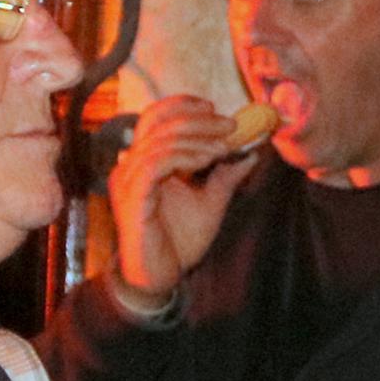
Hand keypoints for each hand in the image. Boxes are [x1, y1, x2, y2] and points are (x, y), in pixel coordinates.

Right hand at [108, 91, 255, 300]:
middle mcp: (131, 164)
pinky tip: (207, 160)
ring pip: (159, 140)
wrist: (161, 275)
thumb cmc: (180, 240)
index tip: (216, 109)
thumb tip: (250, 153)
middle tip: (230, 126)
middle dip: (198, 119)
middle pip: (158, 121)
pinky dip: (184, 156)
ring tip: (224, 147)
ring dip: (197, 138)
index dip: (184, 105)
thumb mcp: (211, 200)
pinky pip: (155, 163)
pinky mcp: (132, 196)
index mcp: (145, 160)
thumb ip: (226, 175)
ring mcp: (128, 179)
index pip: (156, 116)